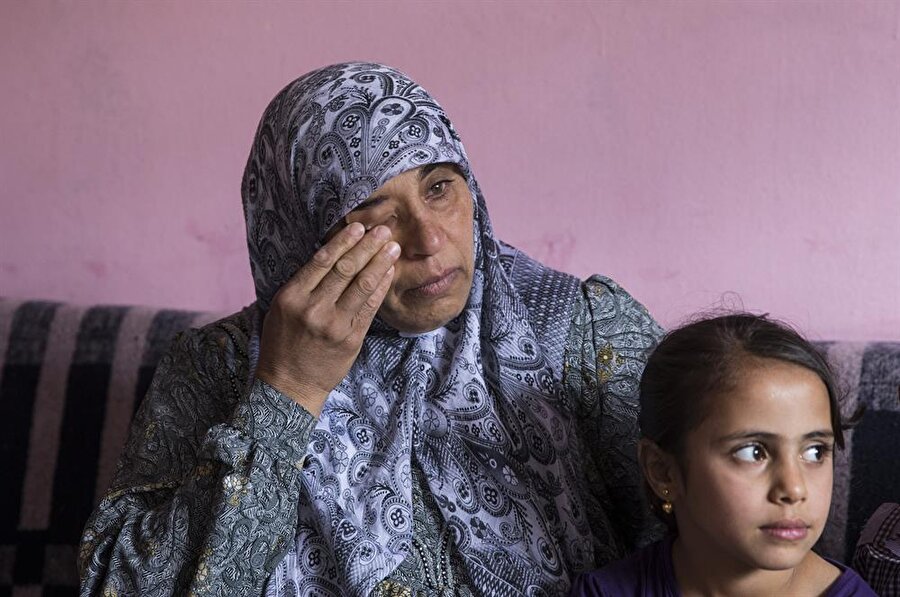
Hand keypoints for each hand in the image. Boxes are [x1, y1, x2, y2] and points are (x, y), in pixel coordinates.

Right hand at [254, 222, 399, 415]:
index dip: (344, 242)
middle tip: (383, 231)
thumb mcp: (281, 309)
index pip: (322, 261)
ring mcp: (334, 325)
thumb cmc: (283, 344)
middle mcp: (313, 309)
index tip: (358, 227)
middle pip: (345, 270)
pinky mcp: (351, 339)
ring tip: (393, 248)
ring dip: (379, 263)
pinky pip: (370, 308)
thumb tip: (333, 255)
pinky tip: (389, 274)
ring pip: (361, 286)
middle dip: (367, 247)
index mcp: (292, 297)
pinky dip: (380, 288)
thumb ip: (303, 286)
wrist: (289, 386)